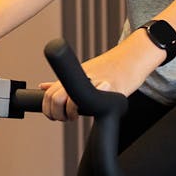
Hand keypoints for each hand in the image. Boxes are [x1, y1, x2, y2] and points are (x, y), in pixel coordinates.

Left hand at [38, 33, 161, 121]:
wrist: (133, 57)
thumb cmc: (110, 68)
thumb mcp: (83, 72)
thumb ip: (62, 83)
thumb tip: (43, 87)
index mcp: (73, 76)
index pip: (49, 94)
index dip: (48, 110)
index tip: (55, 116)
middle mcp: (80, 78)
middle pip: (57, 98)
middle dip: (58, 114)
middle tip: (68, 118)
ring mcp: (94, 82)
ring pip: (72, 101)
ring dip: (72, 112)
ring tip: (79, 115)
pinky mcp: (112, 87)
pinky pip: (98, 100)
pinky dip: (94, 107)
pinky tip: (96, 109)